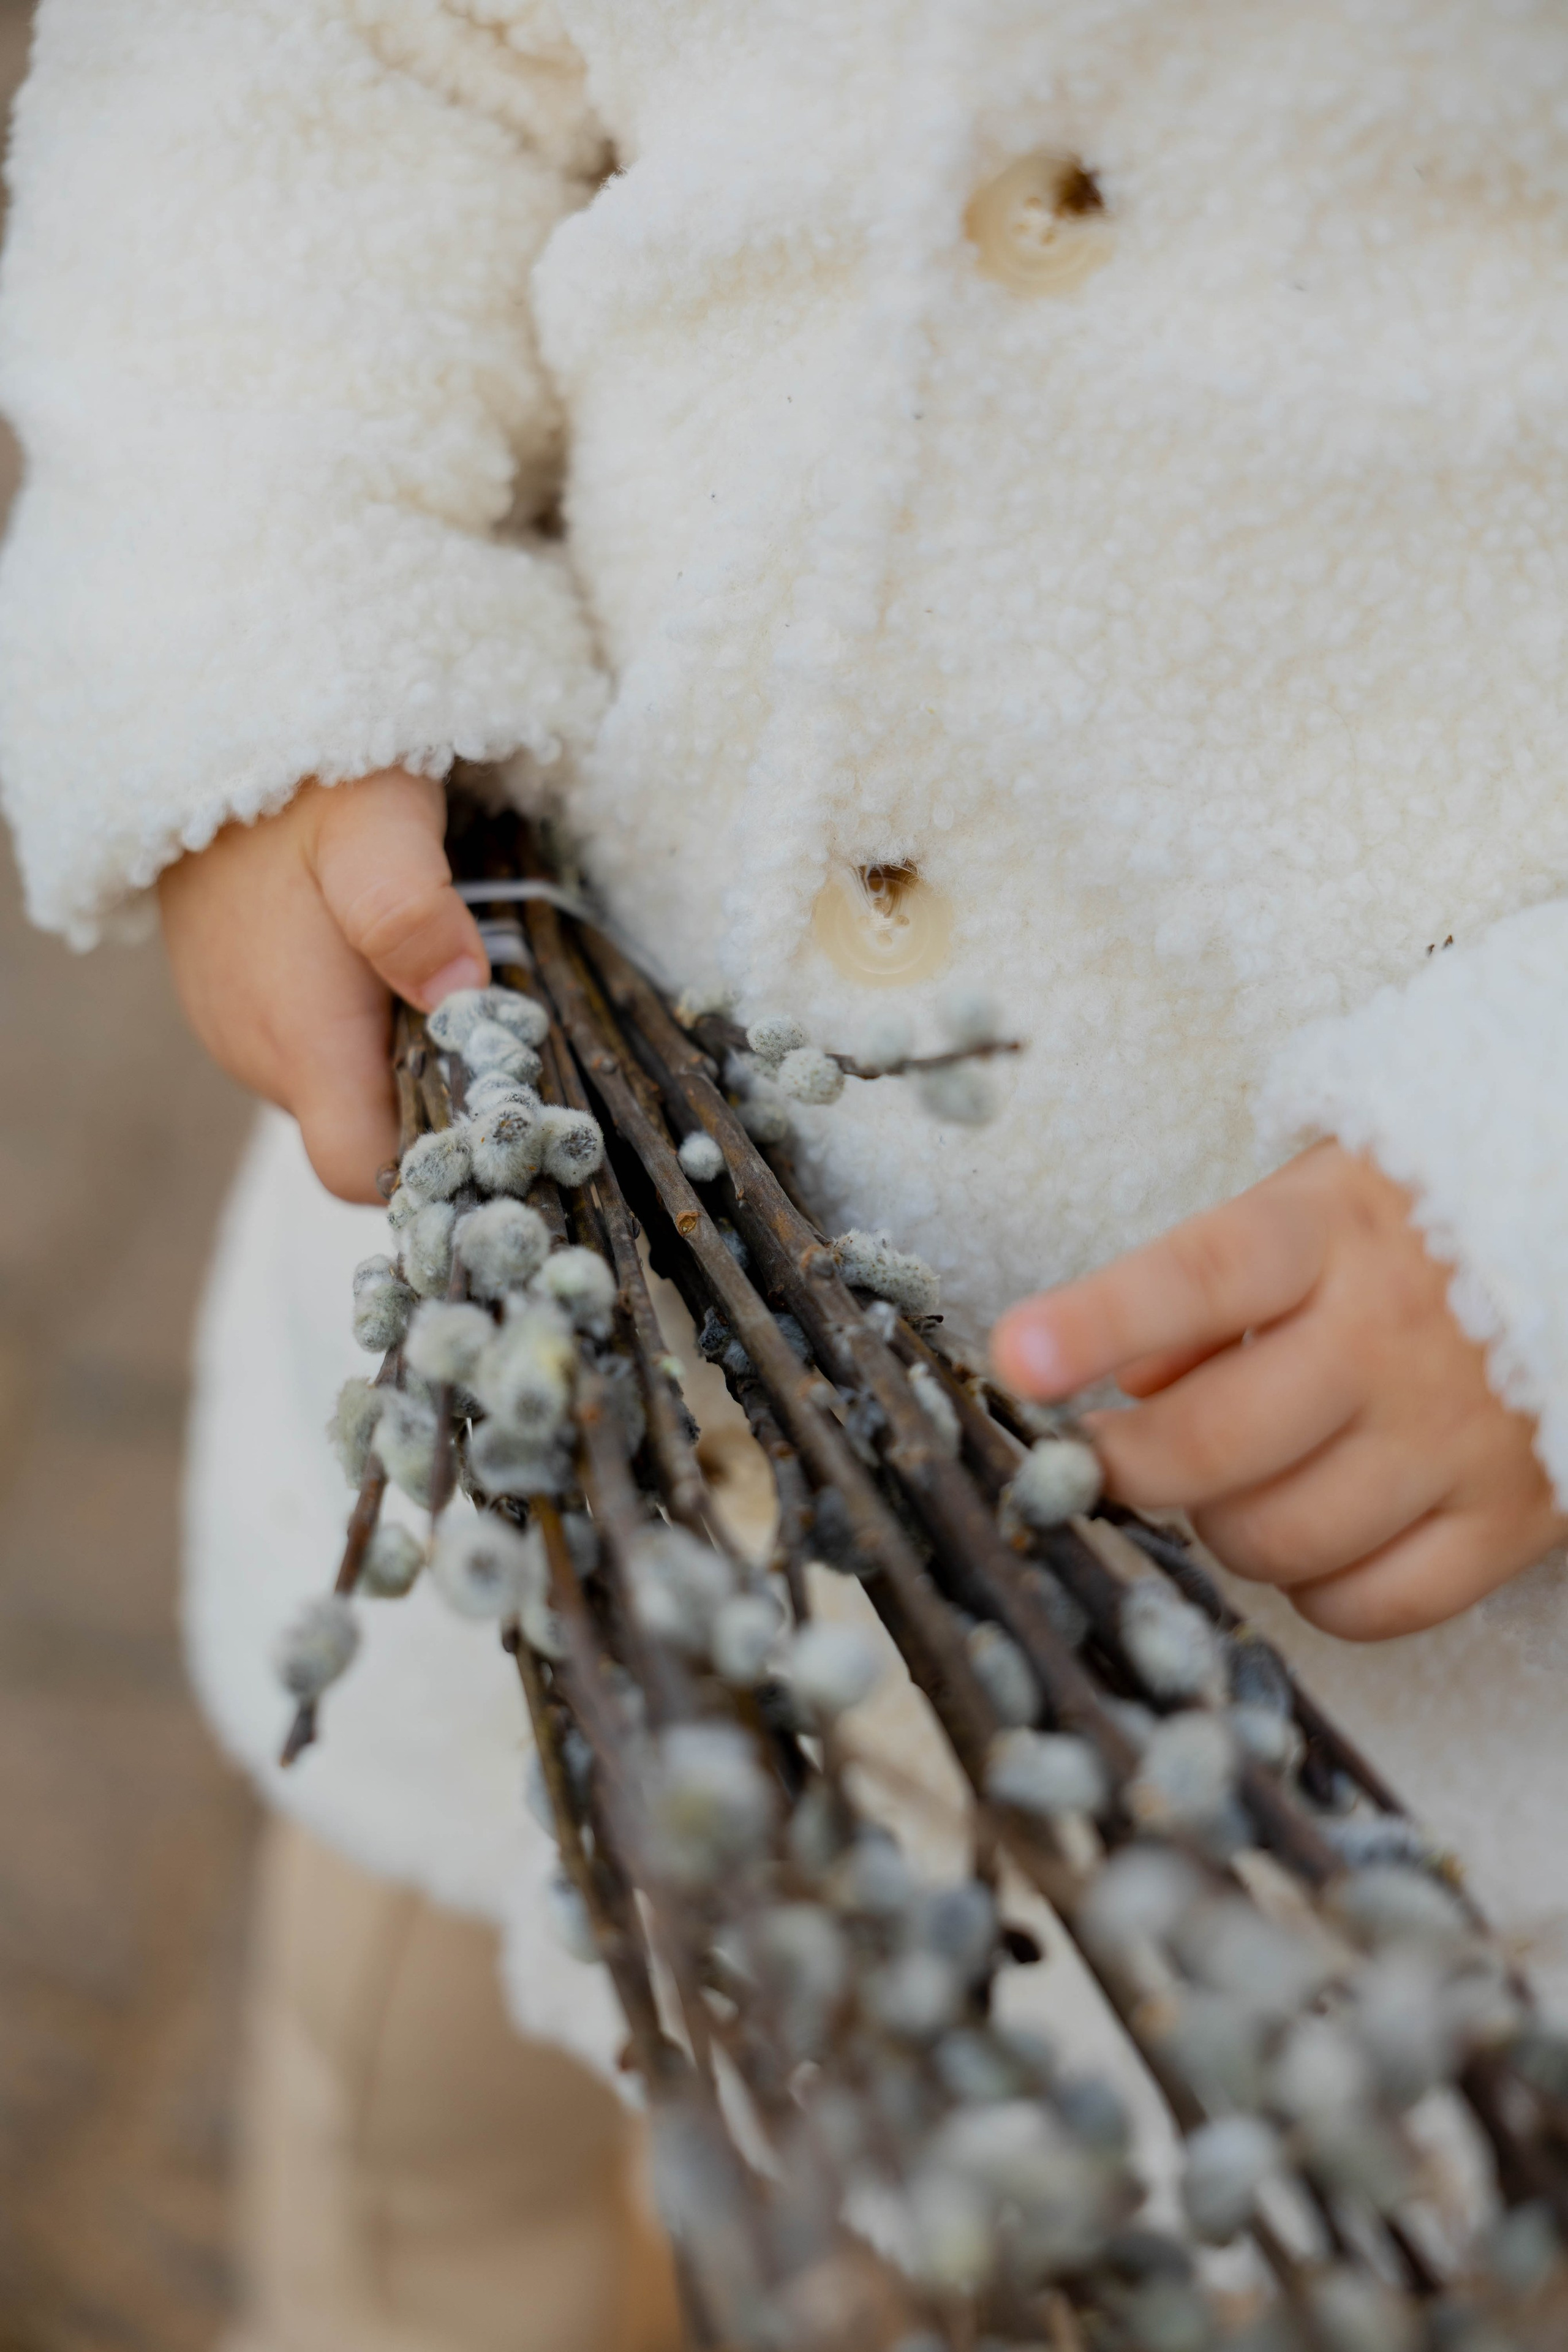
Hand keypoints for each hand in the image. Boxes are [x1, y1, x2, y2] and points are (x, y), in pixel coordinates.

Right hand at [158, 770, 487, 1201]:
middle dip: (431, 1097)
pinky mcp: (241, 1002)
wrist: (213, 730)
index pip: (360, 1172)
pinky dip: (361, 1021)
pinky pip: (314, 1044)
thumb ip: (408, 911)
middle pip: (365, 1133)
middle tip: (494, 1028)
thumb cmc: (309, 783)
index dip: (427, 1165)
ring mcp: (243, 1030)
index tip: (489, 1116)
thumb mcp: (377, 828)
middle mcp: (261, 1055)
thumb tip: (456, 996)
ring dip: (399, 1052)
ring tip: (444, 981)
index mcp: (298, 1039)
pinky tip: (391, 961)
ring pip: (344, 1086)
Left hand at [990, 1145, 1565, 1639]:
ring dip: (1221, 1527)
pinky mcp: (1510, 1519)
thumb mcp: (1310, 1211)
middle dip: (1129, 1467)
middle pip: (1217, 1445)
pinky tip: (1318, 1533)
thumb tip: (1126, 1387)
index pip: (1199, 1279)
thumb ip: (1207, 1290)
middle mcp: (1393, 1339)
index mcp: (1332, 1235)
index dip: (1100, 1324)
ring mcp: (1455, 1438)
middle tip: (1105, 1459)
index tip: (1017, 1358)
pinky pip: (1371, 1604)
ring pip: (1279, 1539)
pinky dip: (1317, 1589)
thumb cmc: (1416, 1235)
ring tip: (1234, 1480)